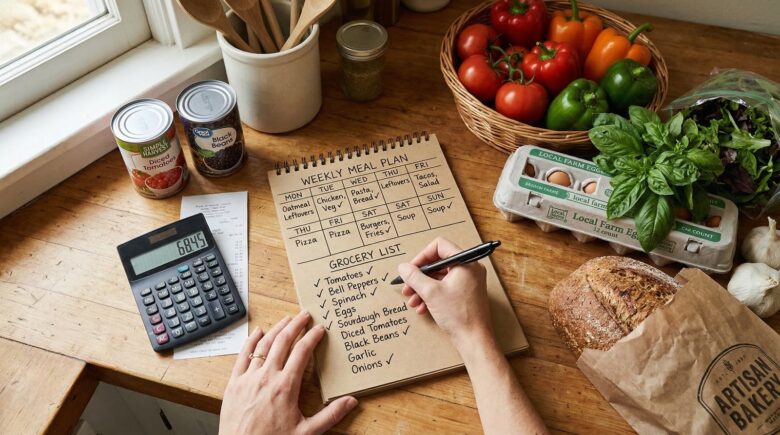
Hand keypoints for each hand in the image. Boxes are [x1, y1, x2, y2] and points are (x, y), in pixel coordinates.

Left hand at [219, 311, 357, 434]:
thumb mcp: (306, 432)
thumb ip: (330, 415)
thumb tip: (350, 402)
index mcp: (286, 387)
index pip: (302, 352)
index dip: (312, 337)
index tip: (319, 329)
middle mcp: (266, 377)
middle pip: (283, 341)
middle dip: (295, 325)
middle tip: (304, 315)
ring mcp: (248, 378)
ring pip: (263, 345)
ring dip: (276, 329)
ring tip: (286, 320)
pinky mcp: (234, 383)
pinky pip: (243, 355)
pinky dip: (251, 341)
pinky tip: (258, 332)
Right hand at [398, 237, 495, 347]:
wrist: (474, 339)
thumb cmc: (458, 315)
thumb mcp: (430, 293)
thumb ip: (414, 276)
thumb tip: (403, 267)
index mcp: (465, 262)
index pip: (439, 246)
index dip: (422, 256)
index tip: (411, 269)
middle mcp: (469, 269)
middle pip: (438, 263)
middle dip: (420, 276)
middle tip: (407, 286)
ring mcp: (468, 282)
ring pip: (439, 277)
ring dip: (423, 288)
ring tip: (412, 300)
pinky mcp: (465, 294)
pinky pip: (445, 288)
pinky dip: (432, 295)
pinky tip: (421, 307)